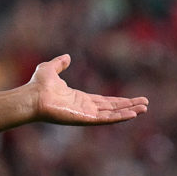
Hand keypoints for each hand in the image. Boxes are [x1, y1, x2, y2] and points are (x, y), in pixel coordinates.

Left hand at [29, 54, 147, 124]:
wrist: (31, 96)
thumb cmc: (37, 85)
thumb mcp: (50, 69)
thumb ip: (60, 63)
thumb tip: (67, 57)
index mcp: (79, 98)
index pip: (103, 101)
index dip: (118, 101)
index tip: (133, 100)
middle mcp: (84, 107)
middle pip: (111, 108)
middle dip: (128, 106)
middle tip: (145, 105)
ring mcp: (85, 114)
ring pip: (111, 114)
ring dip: (128, 111)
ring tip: (144, 109)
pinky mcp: (84, 118)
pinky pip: (105, 118)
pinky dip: (119, 117)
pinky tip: (132, 114)